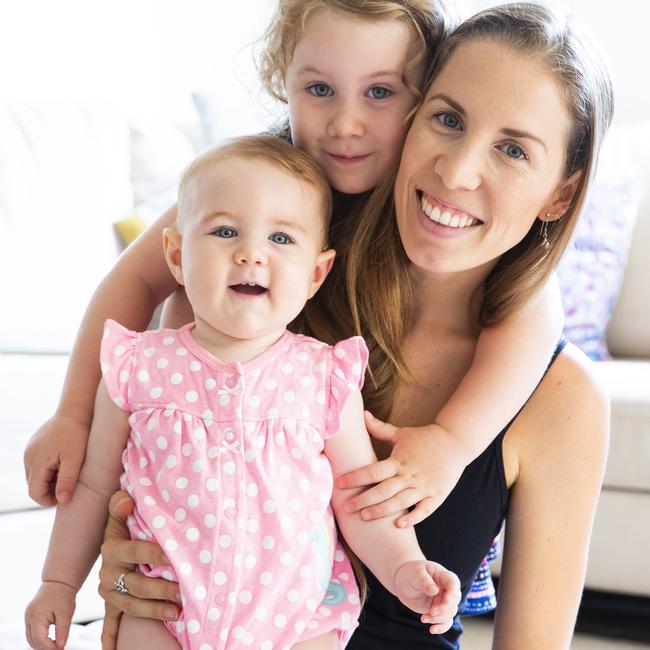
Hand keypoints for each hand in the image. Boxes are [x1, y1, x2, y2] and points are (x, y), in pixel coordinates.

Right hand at [24, 414, 88, 505]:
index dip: (49, 500)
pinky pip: (37, 464)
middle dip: (49, 490)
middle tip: (69, 485)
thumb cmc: (77, 435)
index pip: (35, 493)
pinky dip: (47, 469)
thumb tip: (62, 501)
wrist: (75, 411)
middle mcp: (28, 457)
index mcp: (37, 462)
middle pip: (33, 485)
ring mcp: (29, 451)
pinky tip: (62, 463)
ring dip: (49, 480)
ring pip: (35, 476)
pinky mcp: (33, 446)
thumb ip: (67, 480)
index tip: (66, 497)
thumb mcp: (75, 459)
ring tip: (67, 472)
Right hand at [25, 581, 76, 649]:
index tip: (61, 649)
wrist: (58, 582)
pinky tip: (50, 639)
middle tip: (59, 648)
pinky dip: (39, 638)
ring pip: (30, 638)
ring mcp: (28, 617)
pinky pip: (31, 632)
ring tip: (55, 645)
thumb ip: (62, 631)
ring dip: (41, 644)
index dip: (50, 647)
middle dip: (45, 648)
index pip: (40, 639)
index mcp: (37, 616)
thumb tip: (61, 646)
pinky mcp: (30, 616)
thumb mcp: (66, 613)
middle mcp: (29, 618)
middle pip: (33, 641)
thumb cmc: (63, 595)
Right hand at [99, 491, 180, 649]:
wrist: (112, 542)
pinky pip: (111, 624)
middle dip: (161, 589)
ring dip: (155, 610)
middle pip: (137, 584)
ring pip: (132, 605)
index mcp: (113, 549)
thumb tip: (126, 500)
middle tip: (184, 591)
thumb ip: (122, 504)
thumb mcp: (121, 511)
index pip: (137, 551)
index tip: (175, 557)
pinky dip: (112, 639)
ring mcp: (110, 591)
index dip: (156, 554)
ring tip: (177, 613)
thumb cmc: (125, 524)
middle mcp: (108, 573)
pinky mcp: (111, 604)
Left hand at [338, 412, 468, 526]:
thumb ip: (379, 428)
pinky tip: (399, 524)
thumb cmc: (424, 438)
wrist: (455, 442)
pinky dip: (412, 518)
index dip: (355, 478)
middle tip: (346, 507)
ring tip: (364, 517)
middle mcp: (409, 475)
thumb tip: (363, 414)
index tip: (339, 484)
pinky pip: (423, 510)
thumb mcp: (400, 433)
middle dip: (363, 499)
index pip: (373, 471)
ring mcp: (423, 486)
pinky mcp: (436, 496)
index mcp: (398, 460)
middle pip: (383, 490)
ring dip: (382, 510)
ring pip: (400, 502)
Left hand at [393, 561, 460, 634]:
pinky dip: (440, 627)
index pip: (453, 583)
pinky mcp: (438, 611)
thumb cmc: (411, 573)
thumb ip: (425, 581)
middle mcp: (446, 589)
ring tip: (423, 618)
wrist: (403, 582)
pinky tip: (432, 630)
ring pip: (449, 613)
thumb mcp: (416, 573)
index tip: (446, 599)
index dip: (452, 592)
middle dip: (444, 608)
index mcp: (443, 576)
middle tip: (431, 611)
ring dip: (438, 618)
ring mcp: (443, 601)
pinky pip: (445, 621)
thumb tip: (435, 591)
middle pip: (454, 600)